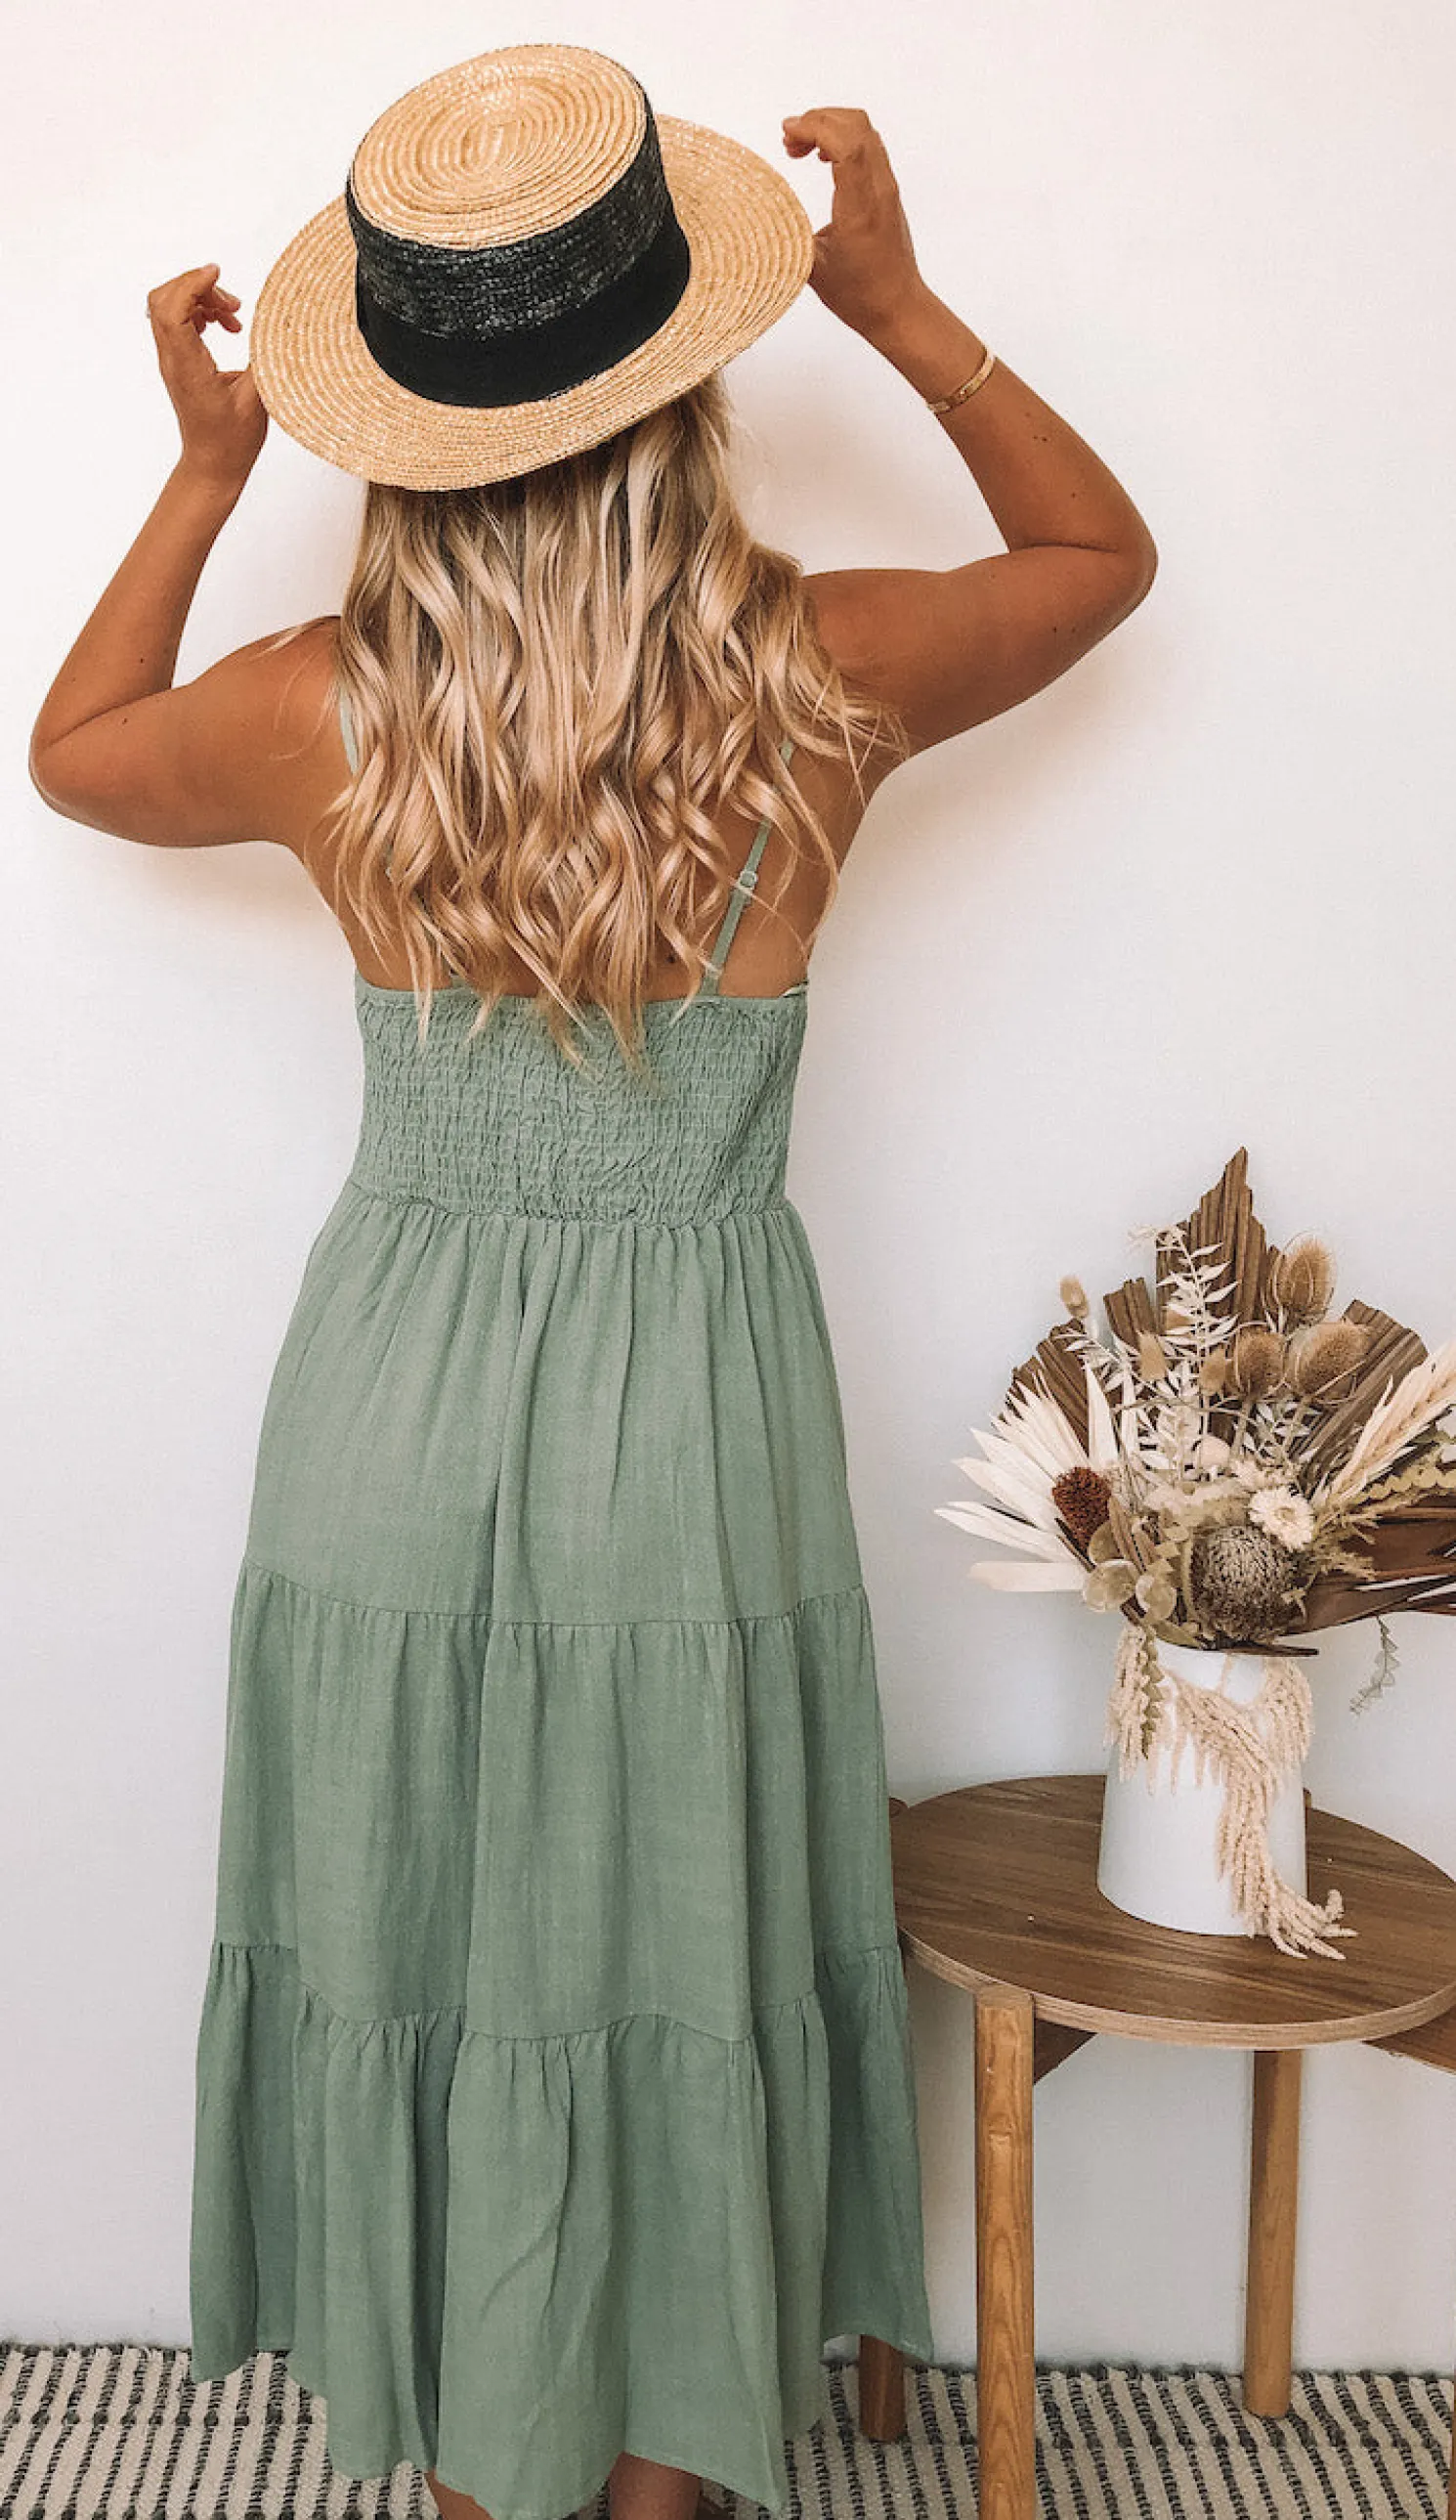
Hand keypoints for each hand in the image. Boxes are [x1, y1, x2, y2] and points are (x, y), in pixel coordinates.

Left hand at [147, 262, 266, 492]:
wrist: (212, 466)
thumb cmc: (233, 441)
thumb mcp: (257, 398)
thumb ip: (265, 358)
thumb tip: (278, 325)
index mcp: (187, 366)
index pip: (171, 309)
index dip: (192, 282)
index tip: (218, 274)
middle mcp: (172, 359)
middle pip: (163, 300)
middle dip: (196, 286)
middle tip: (232, 303)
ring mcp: (172, 361)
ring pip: (168, 308)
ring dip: (199, 299)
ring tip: (233, 316)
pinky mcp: (178, 363)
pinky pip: (176, 322)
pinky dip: (198, 313)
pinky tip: (225, 326)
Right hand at [781, 108, 925, 342]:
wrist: (899, 309)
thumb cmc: (860, 296)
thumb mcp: (813, 270)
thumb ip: (790, 234)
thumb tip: (763, 209)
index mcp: (860, 209)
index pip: (847, 145)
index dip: (814, 127)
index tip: (787, 135)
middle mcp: (879, 190)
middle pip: (856, 125)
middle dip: (817, 119)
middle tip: (789, 141)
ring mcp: (886, 187)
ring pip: (863, 130)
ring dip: (829, 126)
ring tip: (800, 149)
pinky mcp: (887, 190)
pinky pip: (867, 146)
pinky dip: (842, 139)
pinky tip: (822, 158)